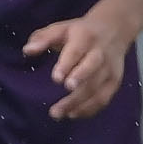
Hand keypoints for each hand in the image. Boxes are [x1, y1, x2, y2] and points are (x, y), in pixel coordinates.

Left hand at [22, 5, 134, 120]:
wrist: (115, 29)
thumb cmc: (80, 32)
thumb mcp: (61, 29)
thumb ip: (43, 39)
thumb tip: (27, 50)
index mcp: (85, 37)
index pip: (76, 51)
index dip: (67, 64)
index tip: (56, 78)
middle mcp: (100, 53)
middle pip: (91, 68)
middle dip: (79, 80)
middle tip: (65, 92)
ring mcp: (109, 69)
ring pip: (97, 87)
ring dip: (79, 102)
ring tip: (59, 113)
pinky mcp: (114, 81)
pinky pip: (104, 98)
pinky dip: (89, 109)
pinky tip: (72, 114)